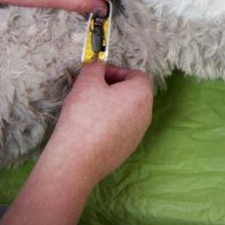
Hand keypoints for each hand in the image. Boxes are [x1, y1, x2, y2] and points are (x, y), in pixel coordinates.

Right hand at [43, 62, 153, 183]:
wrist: (77, 159)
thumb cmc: (84, 115)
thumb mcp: (86, 82)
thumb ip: (94, 68)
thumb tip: (97, 65)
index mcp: (142, 95)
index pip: (135, 74)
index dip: (115, 70)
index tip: (96, 75)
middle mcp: (146, 114)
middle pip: (132, 93)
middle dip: (111, 87)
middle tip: (90, 88)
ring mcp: (138, 134)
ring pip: (126, 111)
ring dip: (109, 105)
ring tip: (86, 107)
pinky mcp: (127, 149)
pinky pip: (120, 128)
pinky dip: (108, 123)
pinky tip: (88, 127)